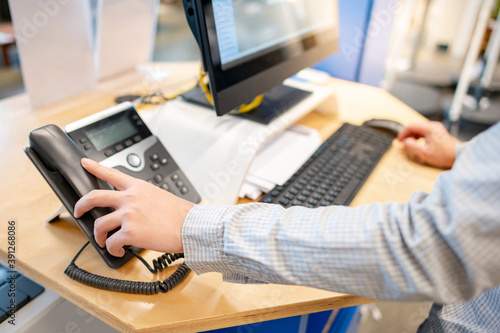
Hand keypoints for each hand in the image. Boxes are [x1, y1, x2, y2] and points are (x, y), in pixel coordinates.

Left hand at [74, 158, 194, 256]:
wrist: (191, 225)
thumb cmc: (181, 214)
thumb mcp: (159, 196)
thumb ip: (142, 199)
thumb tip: (133, 211)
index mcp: (138, 187)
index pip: (112, 173)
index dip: (95, 167)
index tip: (84, 163)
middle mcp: (130, 198)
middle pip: (94, 197)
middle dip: (81, 205)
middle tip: (78, 211)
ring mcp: (128, 215)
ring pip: (100, 224)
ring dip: (98, 236)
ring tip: (103, 241)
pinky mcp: (130, 232)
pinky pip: (112, 243)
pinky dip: (113, 250)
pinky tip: (119, 251)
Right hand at [398, 122, 458, 168]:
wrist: (456, 156)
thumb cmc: (443, 155)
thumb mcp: (424, 152)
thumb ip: (412, 146)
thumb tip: (404, 142)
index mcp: (430, 128)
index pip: (411, 126)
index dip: (403, 133)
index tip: (399, 140)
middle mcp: (433, 126)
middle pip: (415, 127)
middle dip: (407, 134)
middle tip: (403, 143)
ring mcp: (436, 128)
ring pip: (419, 129)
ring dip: (412, 135)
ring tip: (409, 143)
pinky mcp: (437, 132)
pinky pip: (424, 132)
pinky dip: (418, 136)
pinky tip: (417, 142)